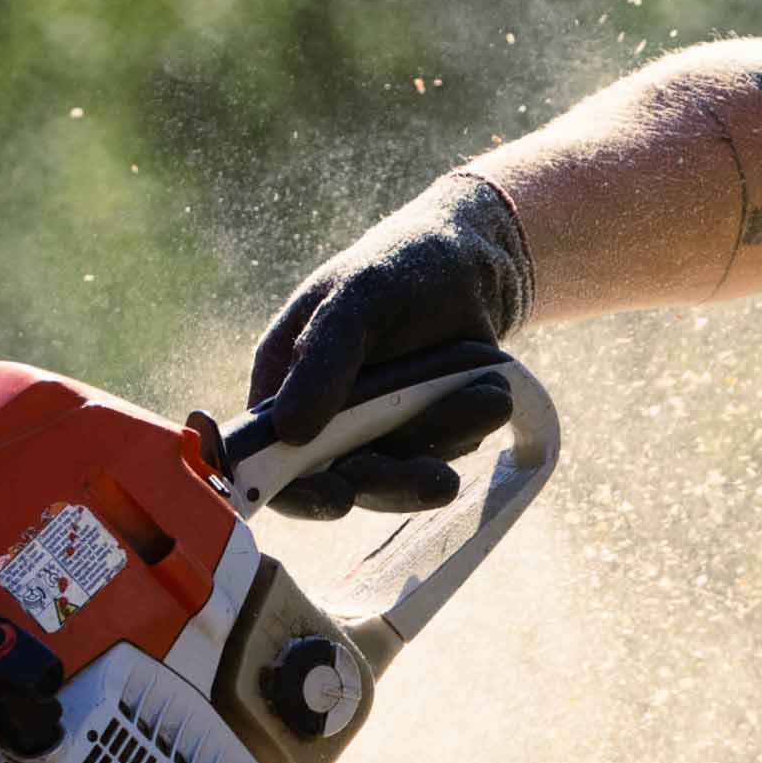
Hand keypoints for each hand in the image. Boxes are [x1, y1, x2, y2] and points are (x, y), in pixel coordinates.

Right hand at [249, 171, 534, 517]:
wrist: (468, 265)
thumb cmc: (396, 270)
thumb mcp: (355, 300)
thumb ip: (322, 359)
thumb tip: (289, 430)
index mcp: (284, 389)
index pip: (269, 462)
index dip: (297, 491)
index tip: (338, 498)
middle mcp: (324, 421)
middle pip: (344, 483)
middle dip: (391, 483)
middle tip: (437, 479)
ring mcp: (377, 433)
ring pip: (402, 476)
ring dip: (445, 447)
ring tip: (489, 401)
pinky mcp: (425, 435)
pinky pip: (444, 452)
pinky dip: (469, 427)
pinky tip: (492, 392)